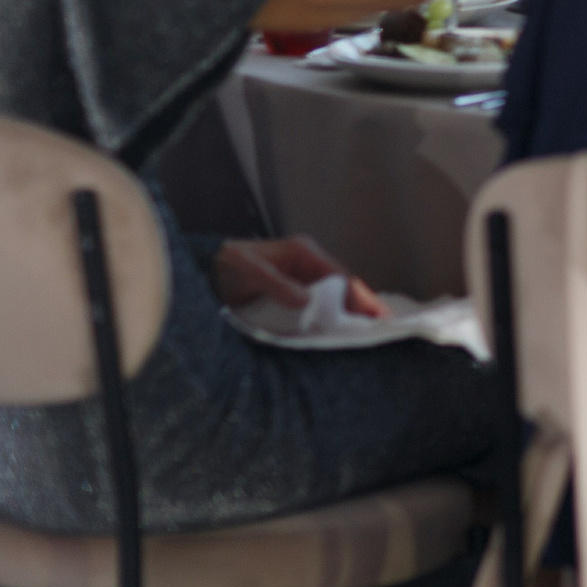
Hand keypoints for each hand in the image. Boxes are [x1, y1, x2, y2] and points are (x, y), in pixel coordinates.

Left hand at [211, 237, 386, 317]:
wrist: (203, 268)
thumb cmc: (225, 264)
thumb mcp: (247, 269)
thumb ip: (275, 283)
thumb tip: (306, 301)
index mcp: (302, 252)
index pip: (339, 276)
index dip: (359, 295)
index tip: (377, 313)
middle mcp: (307, 264)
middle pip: (342, 286)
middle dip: (361, 305)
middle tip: (382, 326)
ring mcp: (301, 279)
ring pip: (332, 297)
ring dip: (347, 313)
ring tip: (367, 333)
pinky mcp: (292, 293)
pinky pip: (317, 305)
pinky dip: (330, 318)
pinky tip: (338, 331)